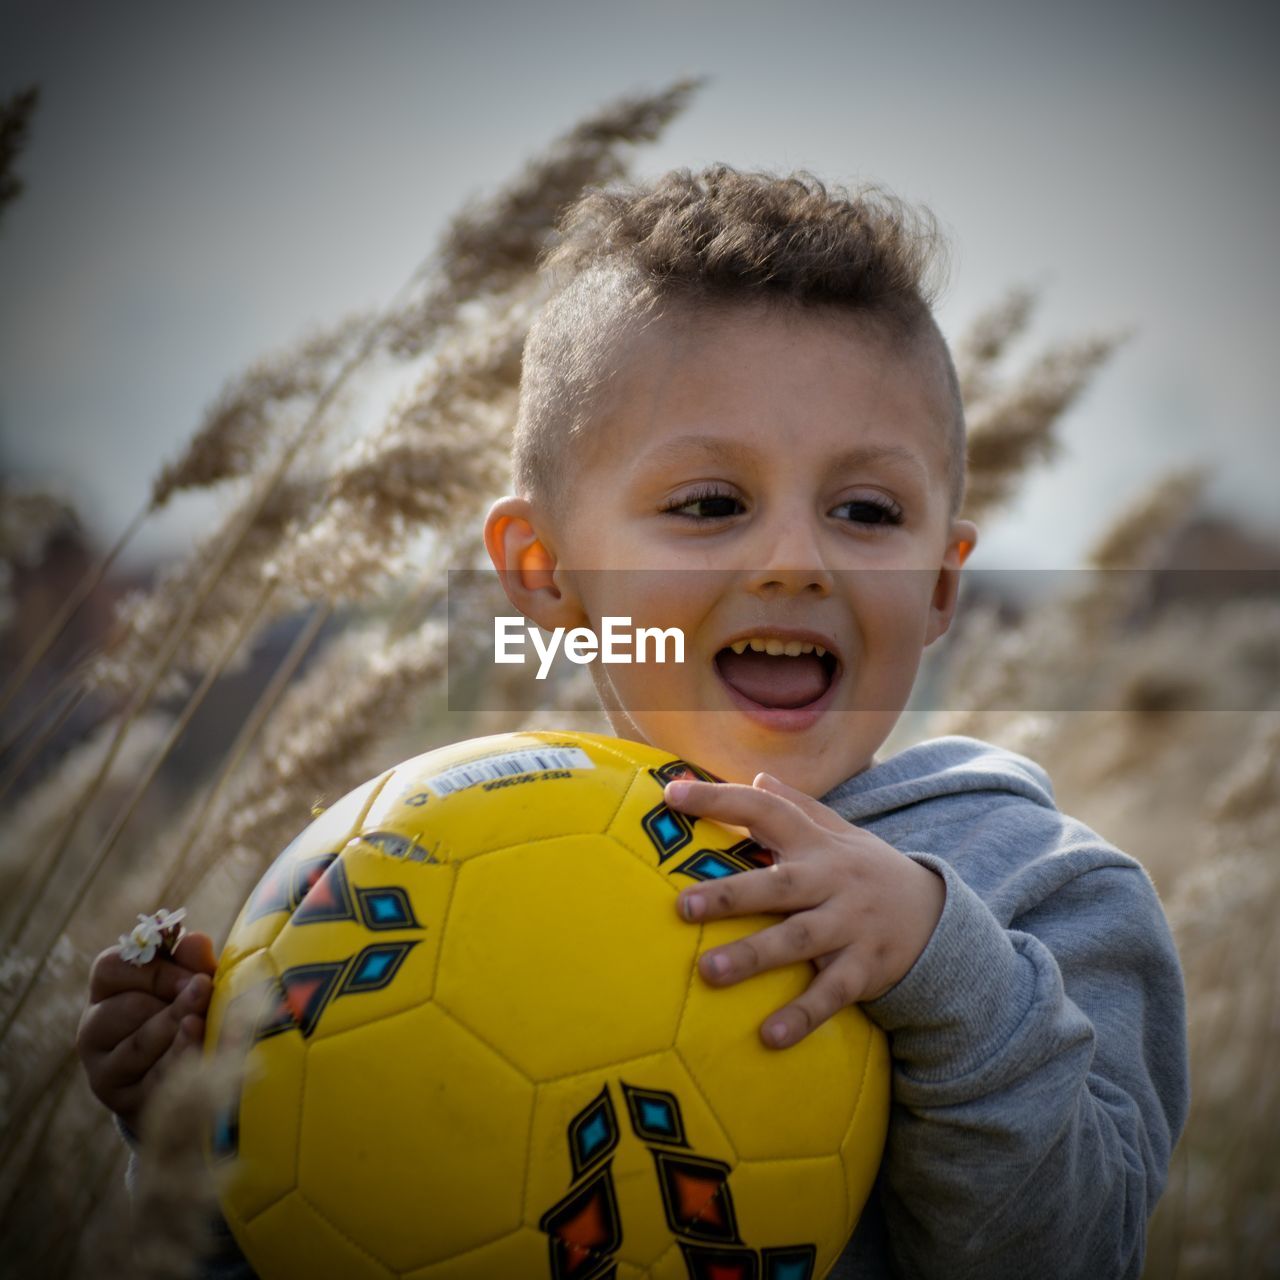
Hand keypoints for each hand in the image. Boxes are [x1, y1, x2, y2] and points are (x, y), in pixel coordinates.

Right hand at [76, 930, 216, 1134]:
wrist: (186, 1083)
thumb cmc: (187, 1017)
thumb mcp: (190, 985)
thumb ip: (191, 962)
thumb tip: (195, 940)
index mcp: (106, 992)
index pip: (110, 967)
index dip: (155, 968)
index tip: (193, 972)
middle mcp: (95, 1030)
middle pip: (126, 1007)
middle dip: (173, 999)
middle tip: (205, 991)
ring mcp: (105, 1069)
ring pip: (138, 1045)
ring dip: (176, 1028)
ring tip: (202, 1019)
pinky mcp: (124, 1102)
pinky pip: (154, 1079)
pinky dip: (181, 1060)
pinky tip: (202, 1046)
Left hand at [663, 772, 944, 1048]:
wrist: (937, 915)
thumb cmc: (865, 870)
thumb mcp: (838, 833)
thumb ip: (796, 807)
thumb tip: (756, 778)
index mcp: (817, 844)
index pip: (766, 810)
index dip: (721, 799)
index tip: (673, 793)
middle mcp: (832, 881)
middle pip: (779, 885)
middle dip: (731, 895)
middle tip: (683, 907)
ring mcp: (850, 926)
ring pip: (800, 941)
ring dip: (755, 956)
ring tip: (709, 972)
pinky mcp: (864, 969)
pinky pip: (831, 994)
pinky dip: (802, 1015)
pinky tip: (769, 1036)